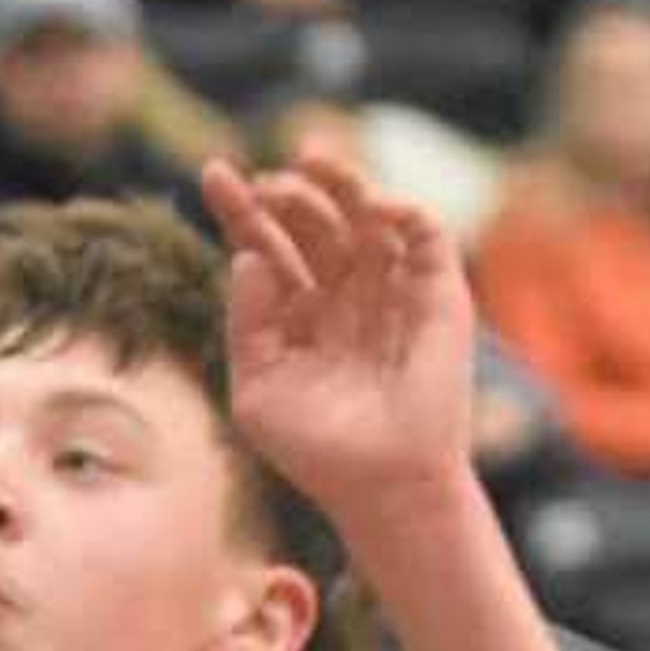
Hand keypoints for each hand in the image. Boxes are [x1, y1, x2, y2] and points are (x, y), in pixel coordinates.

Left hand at [206, 154, 480, 535]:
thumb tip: (245, 256)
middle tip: (266, 185)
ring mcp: (390, 286)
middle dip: (288, 195)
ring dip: (339, 185)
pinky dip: (399, 208)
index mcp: (295, 313)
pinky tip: (369, 207)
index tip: (212, 174)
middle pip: (312, 223)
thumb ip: (246, 324)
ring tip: (307, 168)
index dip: (240, 209)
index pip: (266, 247)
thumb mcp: (257, 390)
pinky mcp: (438, 290)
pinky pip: (423, 231)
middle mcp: (342, 292)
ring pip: (365, 214)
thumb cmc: (316, 450)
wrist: (384, 482)